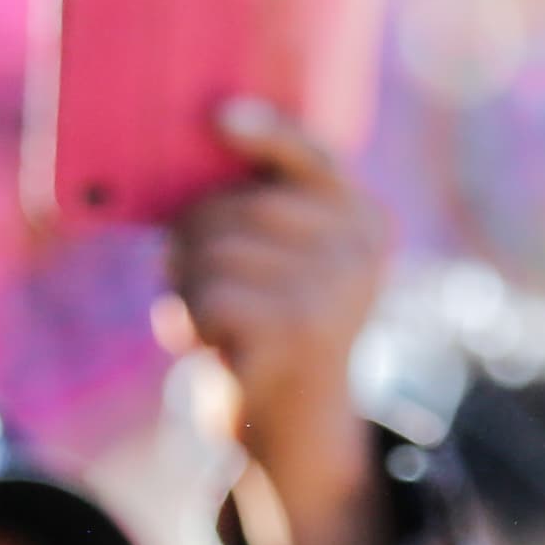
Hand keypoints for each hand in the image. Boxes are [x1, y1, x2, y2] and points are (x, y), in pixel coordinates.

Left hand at [161, 99, 388, 544]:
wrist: (299, 425)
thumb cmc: (277, 320)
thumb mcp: (291, 258)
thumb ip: (265, 203)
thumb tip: (202, 137)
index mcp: (366, 221)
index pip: (312, 156)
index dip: (264, 132)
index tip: (216, 119)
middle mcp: (359, 254)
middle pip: (239, 207)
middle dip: (191, 233)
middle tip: (178, 266)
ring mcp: (333, 296)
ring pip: (215, 253)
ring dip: (184, 284)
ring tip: (199, 311)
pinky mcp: (297, 340)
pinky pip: (209, 302)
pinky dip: (187, 323)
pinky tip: (201, 342)